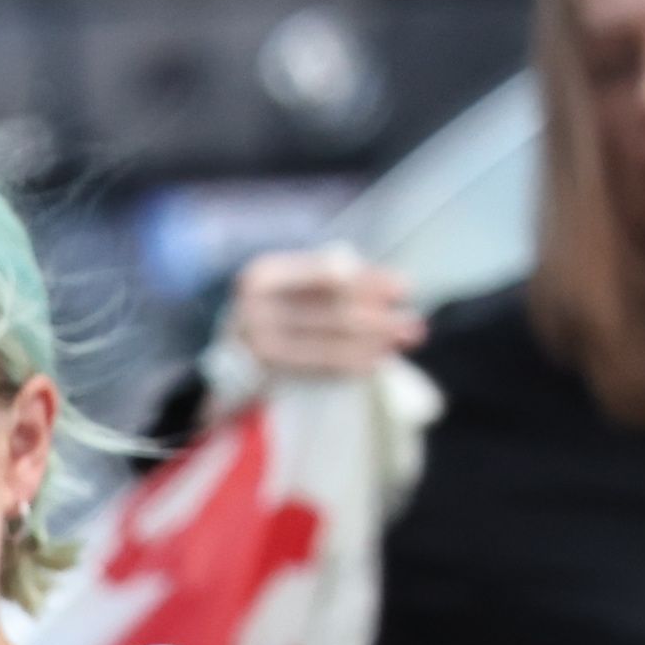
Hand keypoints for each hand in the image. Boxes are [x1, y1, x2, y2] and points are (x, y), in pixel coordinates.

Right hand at [223, 247, 421, 379]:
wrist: (230, 352)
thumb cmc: (273, 309)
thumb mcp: (291, 284)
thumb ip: (331, 278)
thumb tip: (393, 289)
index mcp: (264, 274)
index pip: (328, 274)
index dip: (369, 281)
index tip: (403, 288)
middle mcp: (255, 306)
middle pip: (332, 309)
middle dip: (379, 317)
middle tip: (414, 324)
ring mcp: (257, 342)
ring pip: (329, 341)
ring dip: (373, 342)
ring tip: (403, 342)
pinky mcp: (265, 371)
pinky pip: (319, 367)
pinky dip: (352, 363)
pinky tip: (376, 362)